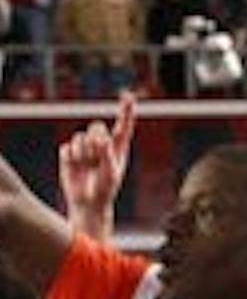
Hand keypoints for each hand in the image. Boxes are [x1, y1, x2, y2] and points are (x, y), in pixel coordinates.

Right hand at [59, 90, 135, 240]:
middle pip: (96, 126)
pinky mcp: (69, 153)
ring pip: (80, 137)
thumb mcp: (111, 173)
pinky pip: (67, 147)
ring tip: (87, 165)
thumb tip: (101, 139)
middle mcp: (102, 144)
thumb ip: (107, 155)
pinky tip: (75, 167)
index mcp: (118, 147)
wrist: (88, 202)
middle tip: (97, 152)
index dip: (125, 110)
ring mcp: (85, 148)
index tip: (127, 96)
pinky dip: (71, 158)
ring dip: (83, 152)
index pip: (123, 125)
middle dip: (95, 138)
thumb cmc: (105, 189)